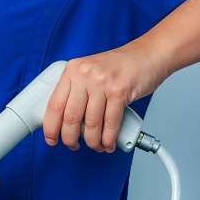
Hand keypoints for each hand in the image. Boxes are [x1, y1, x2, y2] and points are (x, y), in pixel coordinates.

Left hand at [42, 44, 165, 152]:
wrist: (149, 54)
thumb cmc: (120, 66)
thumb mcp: (91, 71)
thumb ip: (77, 91)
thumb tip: (66, 122)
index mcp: (73, 70)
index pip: (54, 104)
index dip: (50, 127)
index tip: (51, 139)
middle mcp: (85, 75)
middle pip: (70, 117)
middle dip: (71, 139)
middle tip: (73, 146)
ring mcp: (102, 83)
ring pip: (91, 124)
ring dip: (93, 142)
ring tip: (96, 146)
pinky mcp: (120, 91)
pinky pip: (111, 123)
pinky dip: (109, 139)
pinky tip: (108, 143)